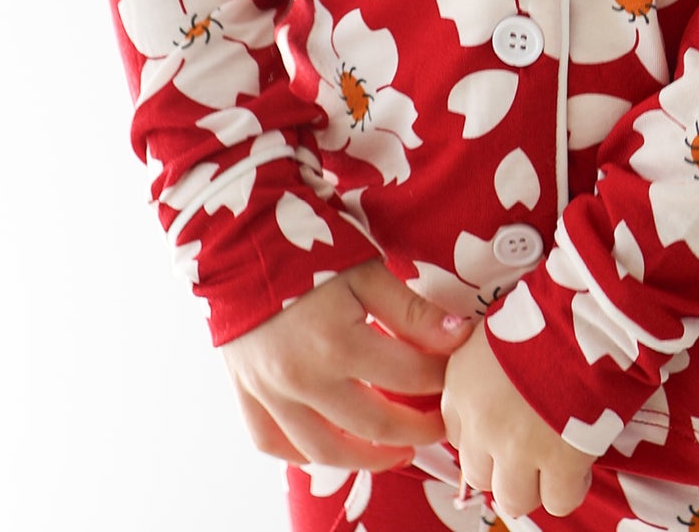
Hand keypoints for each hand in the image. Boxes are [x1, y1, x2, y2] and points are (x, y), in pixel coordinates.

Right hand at [220, 258, 467, 469]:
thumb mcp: (367, 270)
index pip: (408, 376)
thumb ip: (412, 311)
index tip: (458, 372)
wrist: (239, 240)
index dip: (441, 377)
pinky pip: (273, 443)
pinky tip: (332, 447)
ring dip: (368, 458)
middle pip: (374, 425)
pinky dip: (303, 454)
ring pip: (326, 450)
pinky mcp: (246, 393)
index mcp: (339, 344)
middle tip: (441, 423)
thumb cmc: (308, 248)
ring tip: (398, 451)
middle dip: (418, 429)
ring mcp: (271, 393)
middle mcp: (303, 380)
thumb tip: (459, 336)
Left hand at [441, 321, 594, 523]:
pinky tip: (581, 463)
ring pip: (513, 499)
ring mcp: (517, 447)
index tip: (506, 425)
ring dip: (534, 483)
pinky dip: (570, 488)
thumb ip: (488, 370)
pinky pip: (558, 502)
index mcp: (462, 384)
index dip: (484, 434)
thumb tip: (501, 397)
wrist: (594, 311)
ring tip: (556, 460)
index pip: (457, 435)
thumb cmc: (553, 308)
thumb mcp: (500, 329)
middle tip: (533, 444)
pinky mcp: (559, 463)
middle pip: (480, 475)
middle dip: (505, 465)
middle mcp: (480, 422)